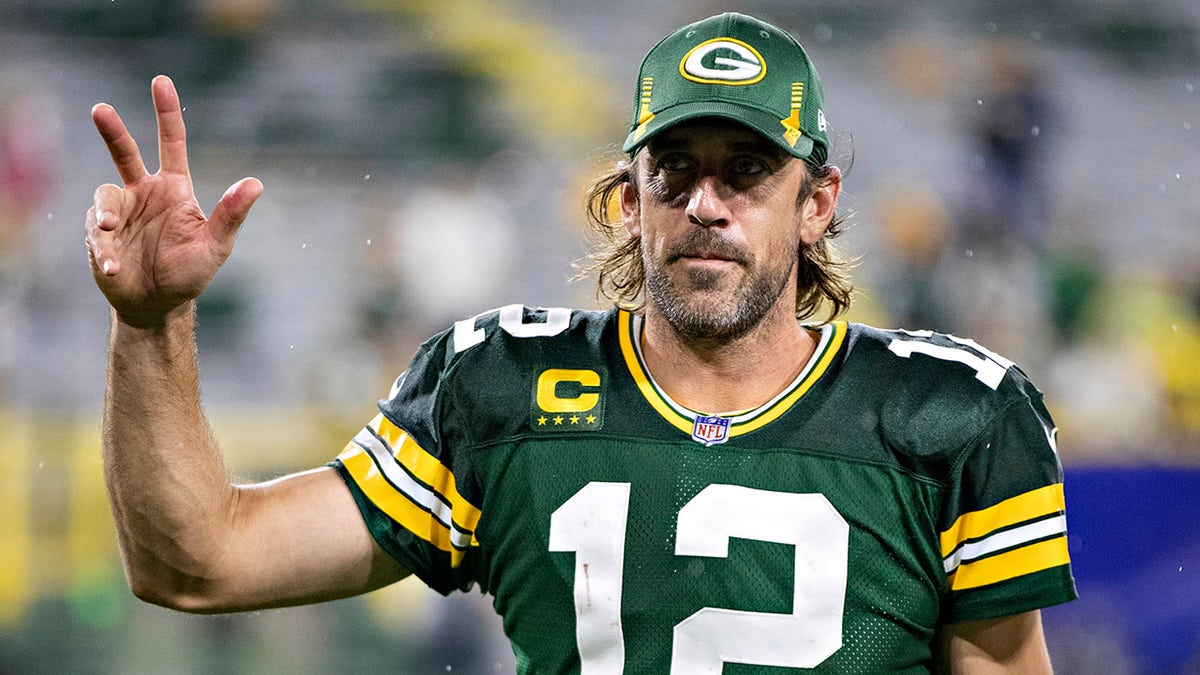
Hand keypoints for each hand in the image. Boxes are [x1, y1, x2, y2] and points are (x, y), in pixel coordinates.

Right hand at [86, 75, 261, 327]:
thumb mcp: (215, 245)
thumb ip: (231, 215)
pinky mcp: (98, 235)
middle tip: (101, 109)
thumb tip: (256, 183)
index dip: (167, 113)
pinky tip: (114, 267)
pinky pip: (95, 234)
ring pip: (103, 197)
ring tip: (107, 231)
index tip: (161, 82)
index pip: (172, 143)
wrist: (158, 304)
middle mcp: (144, 193)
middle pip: (125, 153)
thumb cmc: (189, 272)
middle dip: (113, 131)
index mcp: (174, 189)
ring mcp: (118, 212)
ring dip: (104, 216)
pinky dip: (103, 250)